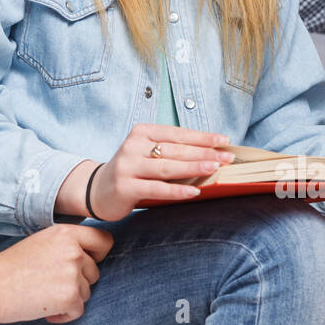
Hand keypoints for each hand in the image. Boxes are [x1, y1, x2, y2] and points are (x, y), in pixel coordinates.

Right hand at [0, 224, 113, 324]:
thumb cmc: (8, 269)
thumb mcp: (39, 243)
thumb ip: (64, 245)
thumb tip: (86, 257)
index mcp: (65, 233)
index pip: (103, 240)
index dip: (97, 254)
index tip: (87, 263)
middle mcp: (73, 250)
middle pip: (94, 271)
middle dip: (78, 282)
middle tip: (51, 284)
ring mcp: (73, 274)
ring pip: (86, 292)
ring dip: (69, 298)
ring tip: (43, 295)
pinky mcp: (70, 297)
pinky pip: (78, 311)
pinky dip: (63, 315)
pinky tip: (43, 308)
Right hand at [86, 124, 235, 222]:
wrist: (97, 190)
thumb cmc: (132, 170)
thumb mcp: (147, 153)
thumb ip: (172, 151)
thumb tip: (210, 154)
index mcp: (141, 132)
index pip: (177, 133)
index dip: (202, 137)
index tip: (224, 141)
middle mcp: (133, 146)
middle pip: (175, 150)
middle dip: (204, 153)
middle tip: (226, 157)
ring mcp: (127, 166)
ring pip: (167, 167)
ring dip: (194, 168)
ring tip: (215, 169)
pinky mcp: (125, 187)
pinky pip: (156, 188)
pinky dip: (177, 191)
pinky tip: (194, 192)